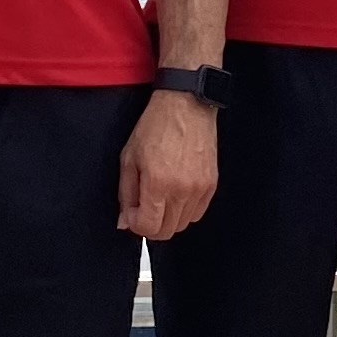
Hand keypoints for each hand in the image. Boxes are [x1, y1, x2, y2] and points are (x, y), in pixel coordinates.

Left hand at [118, 91, 217, 242]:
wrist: (186, 104)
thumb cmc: (156, 125)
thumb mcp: (129, 157)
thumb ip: (125, 193)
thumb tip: (125, 221)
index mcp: (158, 183)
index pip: (148, 228)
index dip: (135, 225)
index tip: (131, 214)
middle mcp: (182, 190)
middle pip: (166, 232)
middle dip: (150, 225)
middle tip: (142, 208)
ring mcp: (199, 189)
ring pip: (182, 225)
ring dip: (168, 219)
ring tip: (159, 198)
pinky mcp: (211, 185)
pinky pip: (197, 213)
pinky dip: (184, 211)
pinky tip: (175, 194)